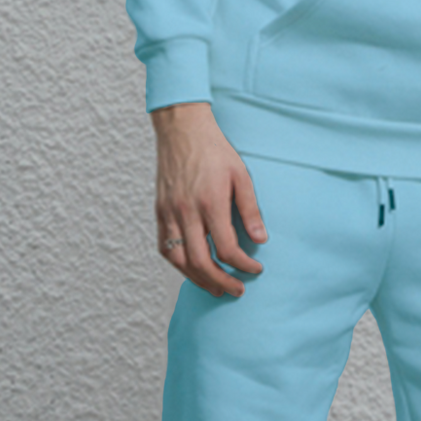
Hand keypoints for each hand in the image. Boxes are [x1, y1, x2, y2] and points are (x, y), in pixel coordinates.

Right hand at [149, 102, 267, 297]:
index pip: (226, 248)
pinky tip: (193, 270)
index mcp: (210, 202)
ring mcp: (169, 213)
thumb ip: (250, 210)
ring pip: (179, 260)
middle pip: (201, 261)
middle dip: (221, 281)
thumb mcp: (241, 175)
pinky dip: (179, 265)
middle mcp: (186, 211)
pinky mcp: (160, 212)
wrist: (182, 130)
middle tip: (237, 290)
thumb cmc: (214, 151)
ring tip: (216, 288)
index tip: (256, 269)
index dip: (243, 265)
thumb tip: (260, 240)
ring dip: (199, 279)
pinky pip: (165, 248)